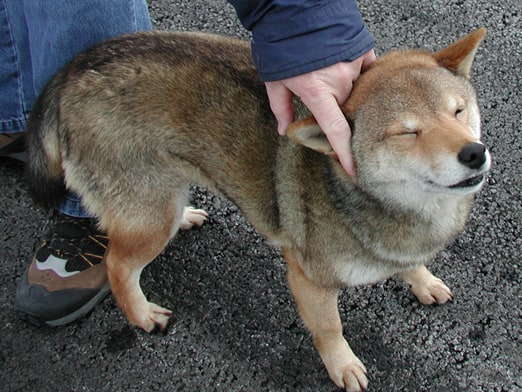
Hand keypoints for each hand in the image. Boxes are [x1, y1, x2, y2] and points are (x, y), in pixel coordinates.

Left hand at [265, 49, 375, 175]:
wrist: (293, 10)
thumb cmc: (280, 46)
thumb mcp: (275, 82)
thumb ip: (282, 109)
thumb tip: (285, 131)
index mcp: (317, 92)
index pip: (336, 131)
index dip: (345, 153)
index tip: (354, 170)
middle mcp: (339, 81)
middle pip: (345, 110)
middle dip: (336, 112)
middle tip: (322, 102)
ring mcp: (354, 65)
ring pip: (355, 91)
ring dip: (344, 92)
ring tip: (328, 80)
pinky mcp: (362, 51)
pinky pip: (366, 71)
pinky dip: (357, 75)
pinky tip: (342, 68)